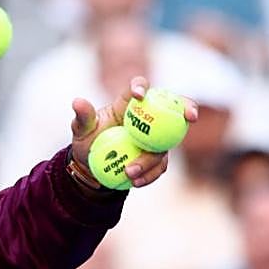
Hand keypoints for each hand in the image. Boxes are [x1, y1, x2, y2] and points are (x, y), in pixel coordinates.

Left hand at [69, 77, 197, 188]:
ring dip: (150, 159)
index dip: (142, 86)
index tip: (138, 95)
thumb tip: (77, 101)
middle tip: (190, 117)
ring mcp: (156, 138)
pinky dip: (148, 174)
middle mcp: (148, 118)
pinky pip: (159, 166)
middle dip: (187, 107)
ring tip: (130, 171)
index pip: (139, 88)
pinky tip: (135, 181)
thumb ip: (83, 116)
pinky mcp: (158, 158)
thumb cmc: (88, 140)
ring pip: (166, 145)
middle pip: (174, 106)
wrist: (93, 167)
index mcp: (129, 105)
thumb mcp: (81, 130)